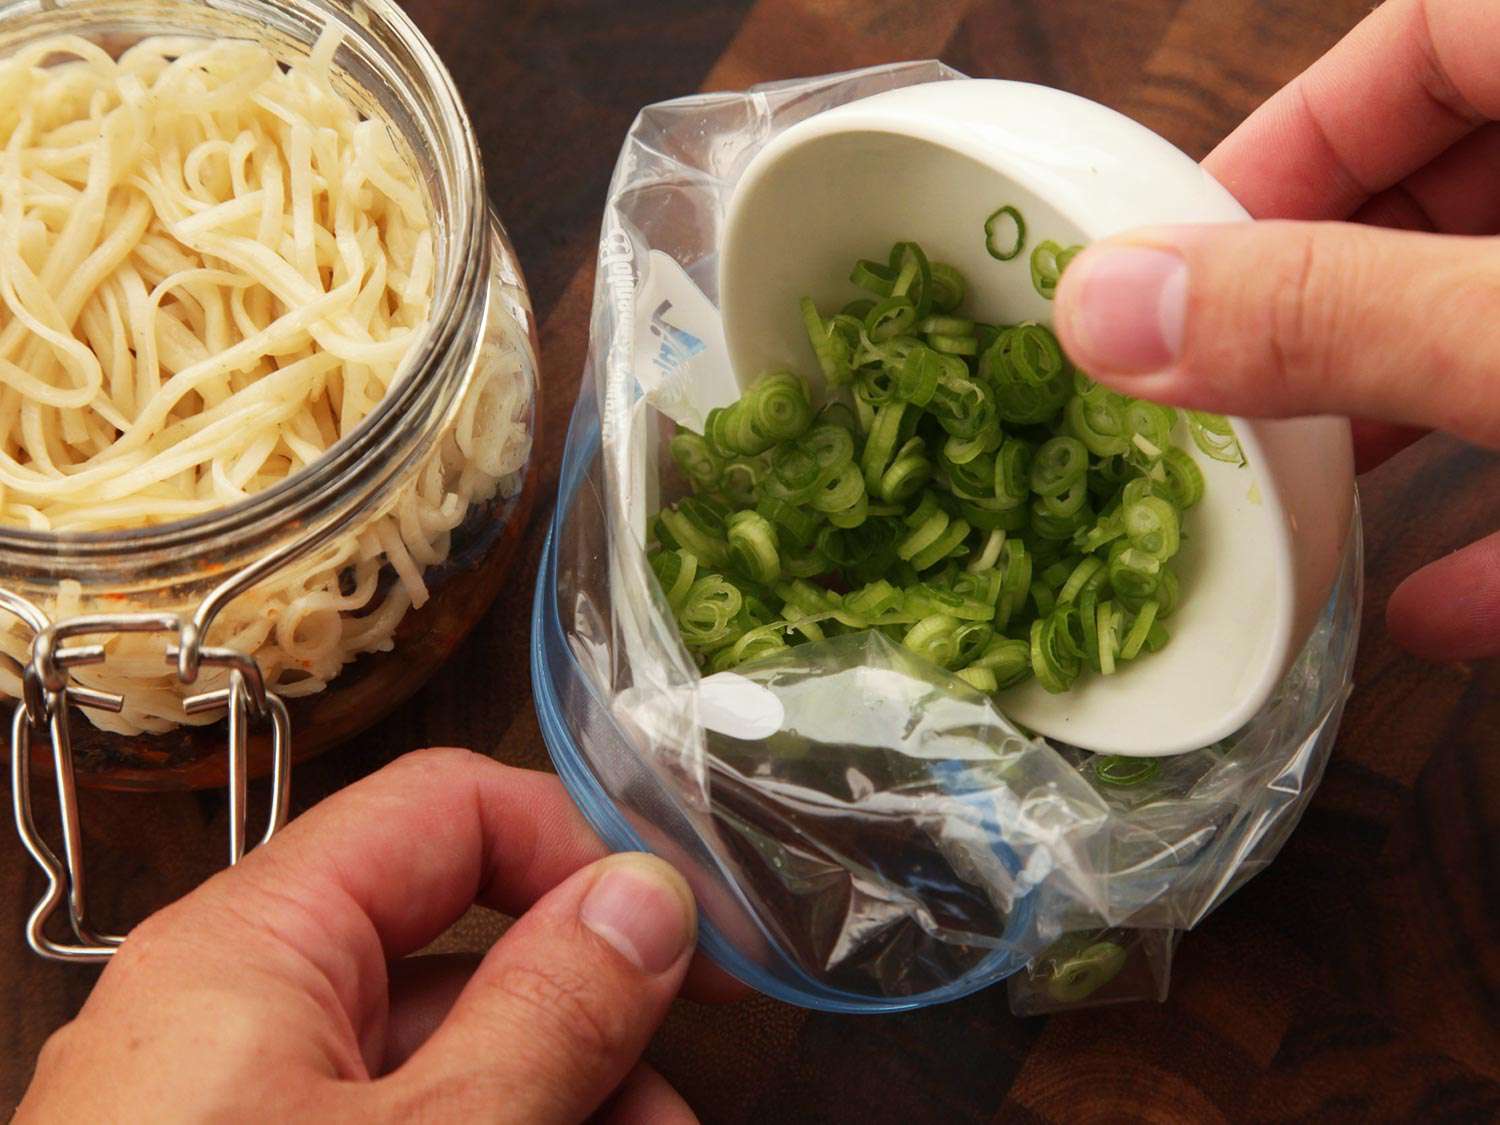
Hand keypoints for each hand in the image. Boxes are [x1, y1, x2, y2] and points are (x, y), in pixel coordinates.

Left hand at [17, 748, 738, 1122]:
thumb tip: (648, 895)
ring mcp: (246, 1116)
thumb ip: (551, 1010)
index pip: (447, 809)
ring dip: (561, 1105)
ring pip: (446, 1066)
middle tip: (679, 1104)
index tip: (686, 939)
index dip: (578, 850)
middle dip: (590, 1022)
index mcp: (253, 947)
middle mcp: (239, 1014)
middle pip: (461, 952)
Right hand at [1054, 0, 1499, 661]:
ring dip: (1410, 424)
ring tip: (1297, 509)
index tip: (1179, 277)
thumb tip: (1103, 313)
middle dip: (1324, 311)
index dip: (1283, 147)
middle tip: (1219, 410)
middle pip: (1455, 187)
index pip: (1417, 40)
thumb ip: (1329, 314)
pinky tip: (1446, 606)